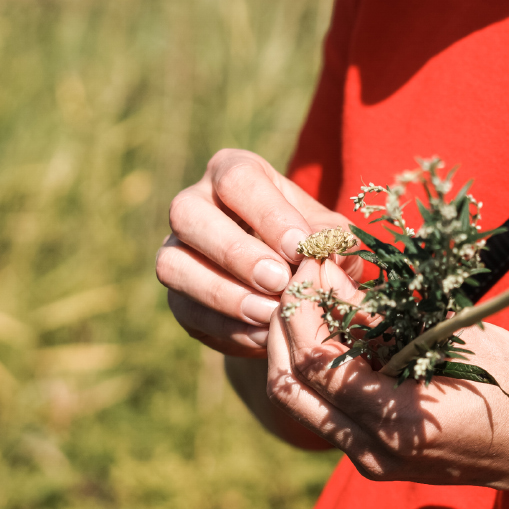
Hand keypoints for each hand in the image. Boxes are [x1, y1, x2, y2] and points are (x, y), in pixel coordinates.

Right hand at [156, 149, 363, 356]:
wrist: (291, 289)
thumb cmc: (310, 246)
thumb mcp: (327, 235)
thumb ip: (332, 239)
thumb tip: (335, 252)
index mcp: (234, 173)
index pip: (238, 179)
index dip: (268, 214)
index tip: (301, 248)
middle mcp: (195, 204)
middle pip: (187, 213)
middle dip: (235, 252)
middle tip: (279, 280)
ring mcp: (176, 250)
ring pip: (173, 264)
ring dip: (224, 293)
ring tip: (270, 313)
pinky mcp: (177, 296)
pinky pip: (187, 310)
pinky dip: (227, 326)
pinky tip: (263, 335)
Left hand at [265, 258, 508, 494]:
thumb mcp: (458, 339)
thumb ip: (386, 317)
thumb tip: (330, 277)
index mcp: (399, 422)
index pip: (315, 359)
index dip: (302, 304)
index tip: (314, 260)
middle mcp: (375, 451)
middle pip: (289, 384)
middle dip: (285, 321)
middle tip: (304, 273)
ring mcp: (372, 462)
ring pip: (298, 400)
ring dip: (295, 344)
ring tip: (315, 294)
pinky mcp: (375, 459)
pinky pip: (324, 410)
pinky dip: (317, 366)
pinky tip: (335, 327)